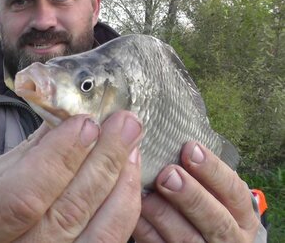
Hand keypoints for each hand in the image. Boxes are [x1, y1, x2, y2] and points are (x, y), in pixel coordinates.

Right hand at [0, 111, 142, 242]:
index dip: (58, 159)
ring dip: (120, 182)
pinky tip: (128, 175)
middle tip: (124, 123)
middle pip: (67, 213)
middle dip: (102, 161)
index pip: (21, 198)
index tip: (84, 123)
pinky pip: (108, 242)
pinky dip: (124, 207)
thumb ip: (31, 151)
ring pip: (97, 234)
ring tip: (132, 143)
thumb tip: (73, 114)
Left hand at [133, 142, 260, 242]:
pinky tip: (134, 212)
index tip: (190, 148)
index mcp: (241, 216)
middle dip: (191, 195)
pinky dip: (146, 230)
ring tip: (145, 194)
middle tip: (167, 175)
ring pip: (186, 238)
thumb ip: (200, 175)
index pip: (234, 191)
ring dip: (163, 214)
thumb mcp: (213, 194)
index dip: (213, 170)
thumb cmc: (203, 208)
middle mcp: (229, 237)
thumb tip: (176, 143)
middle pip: (215, 220)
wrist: (200, 241)